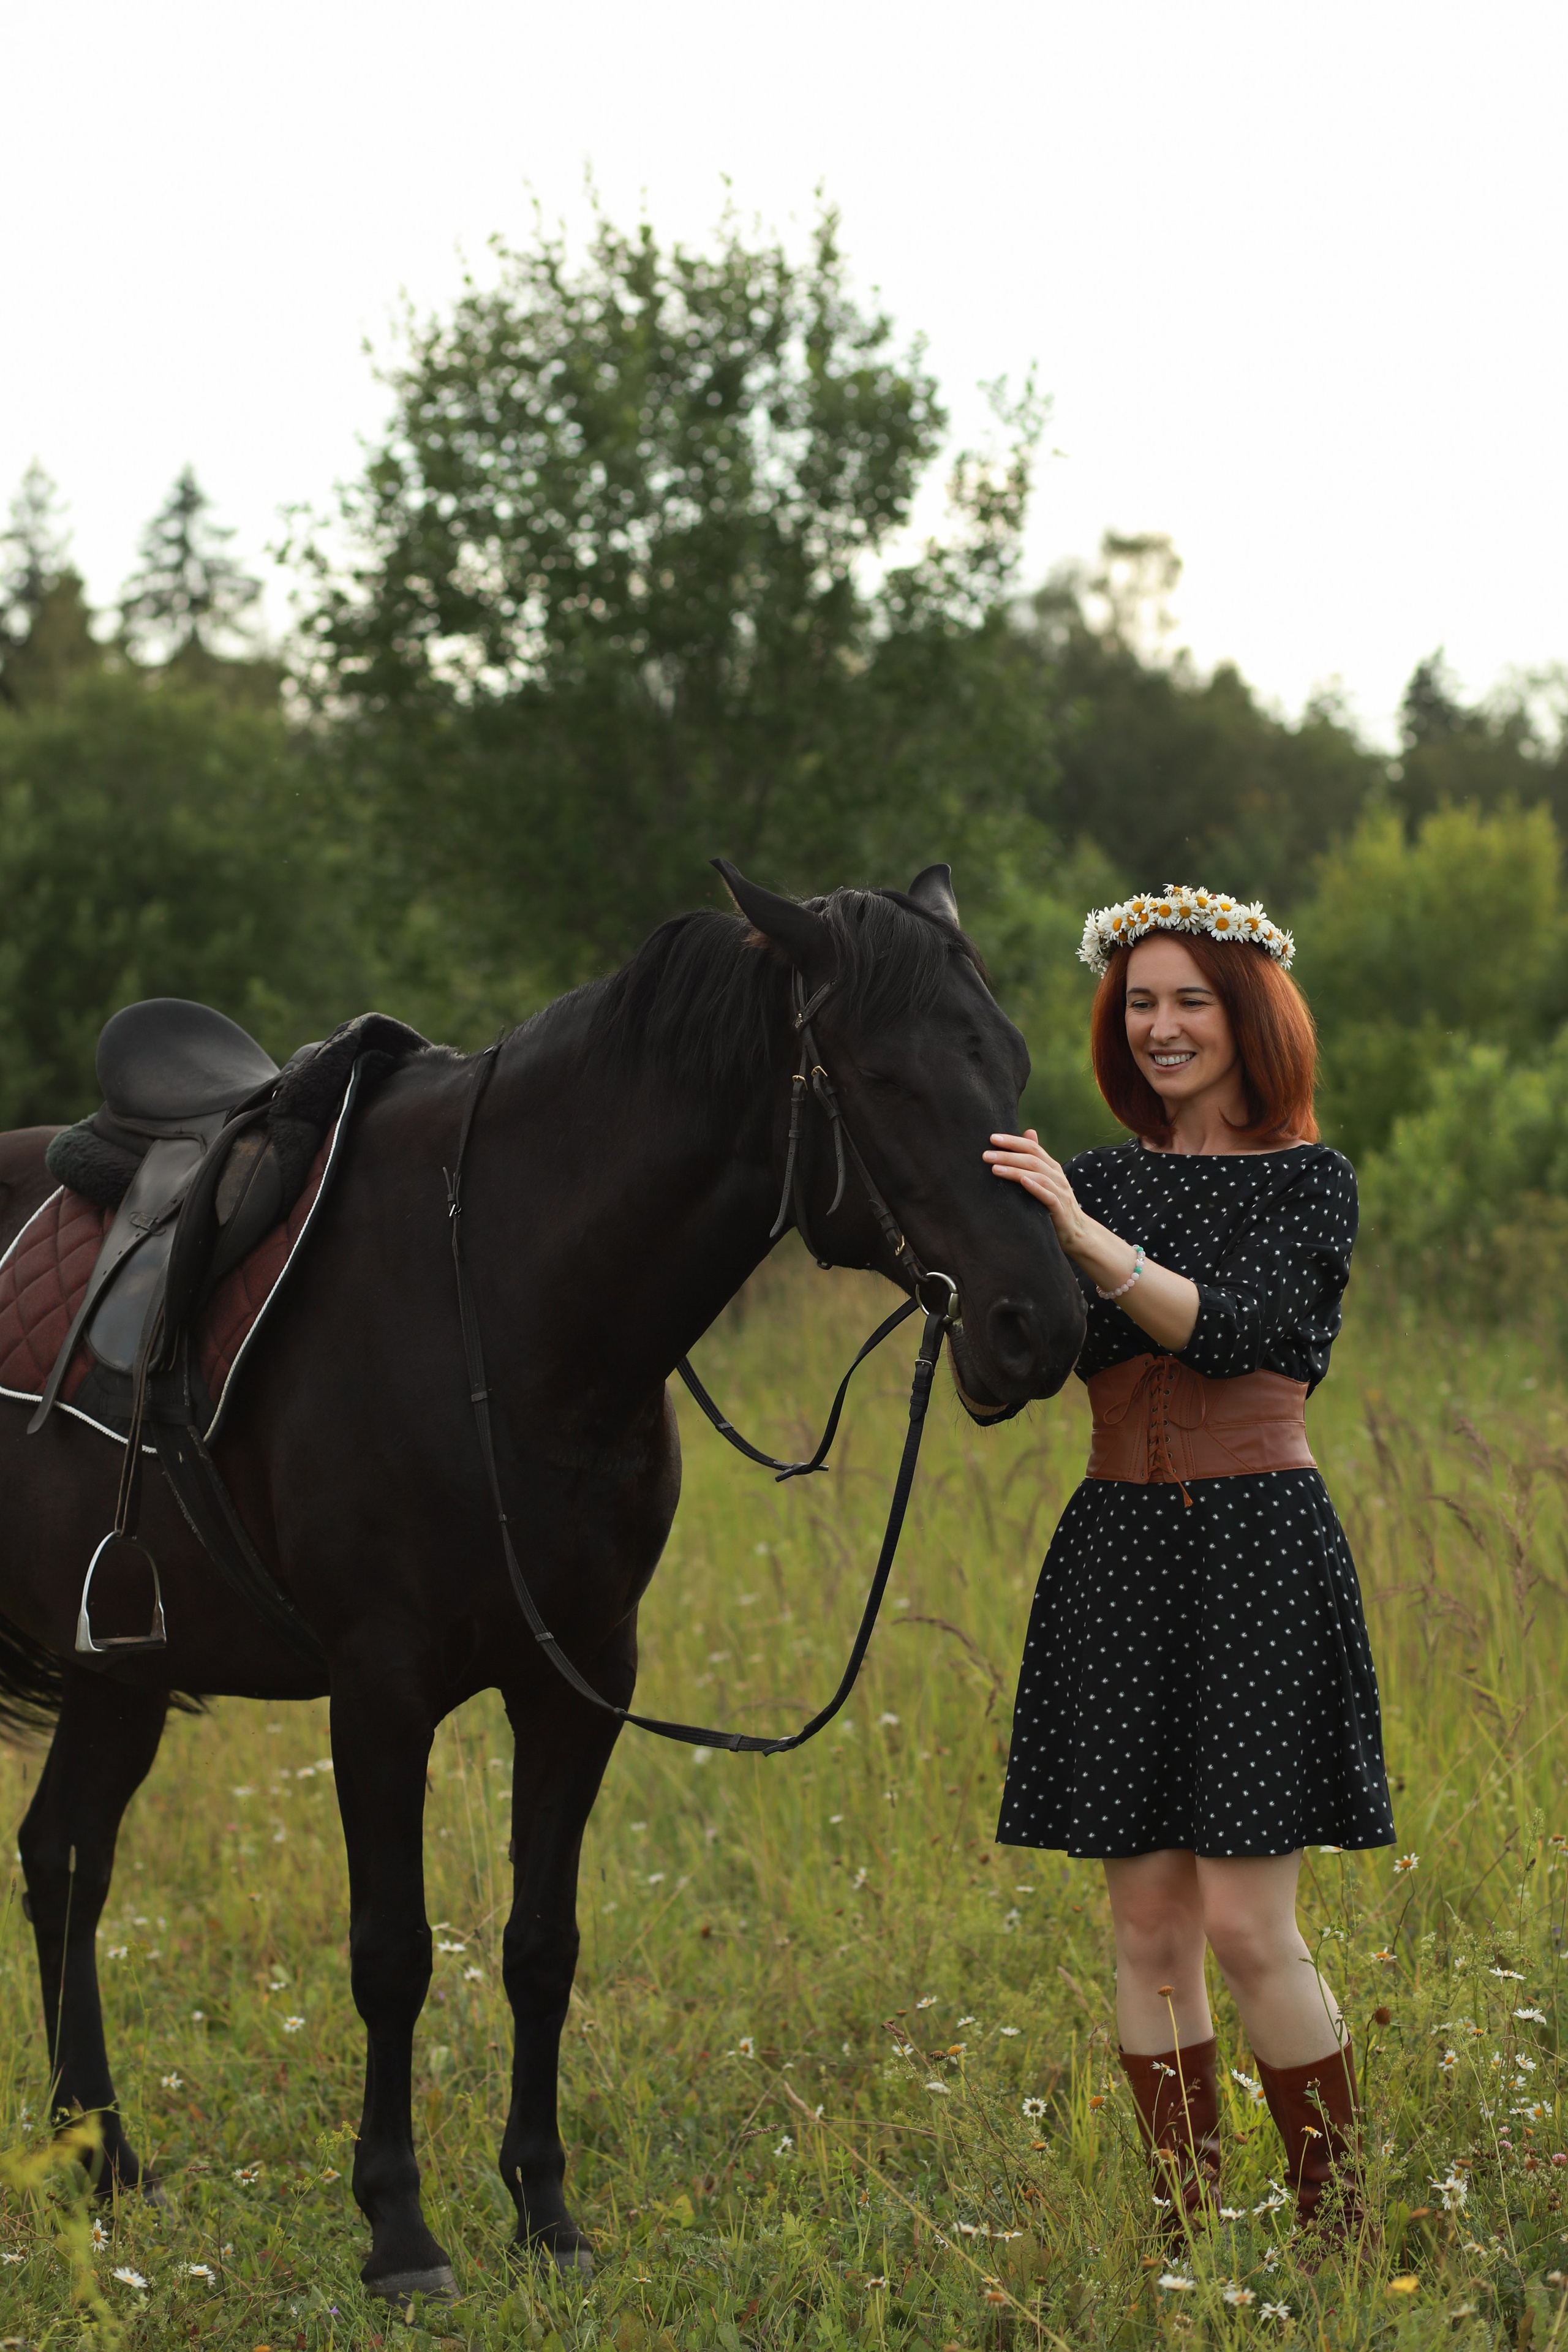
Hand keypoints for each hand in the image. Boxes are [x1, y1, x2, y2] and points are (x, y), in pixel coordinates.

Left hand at [983, 1130, 1087, 1254]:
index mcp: (1052, 1167)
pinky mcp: (1060, 1209)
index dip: (1013, 1141)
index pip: (1032, 1147)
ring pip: (1038, 1175)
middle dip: (1008, 1155)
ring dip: (1015, 1170)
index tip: (992, 1138)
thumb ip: (1036, 1158)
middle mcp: (1057, 1176)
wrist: (1076, 1230)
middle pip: (1032, 1159)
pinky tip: (1023, 1182)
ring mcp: (1060, 1192)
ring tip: (995, 1169)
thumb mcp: (1046, 1178)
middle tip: (986, 1155)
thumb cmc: (1055, 1203)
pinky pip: (1048, 1196)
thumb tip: (1028, 1131)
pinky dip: (1035, 1187)